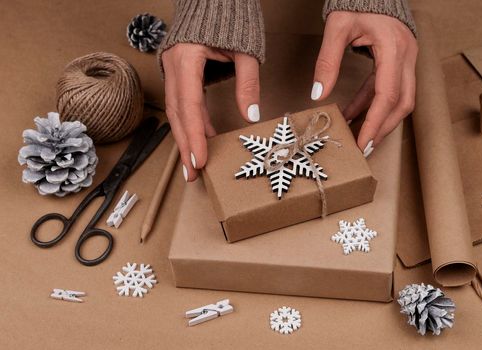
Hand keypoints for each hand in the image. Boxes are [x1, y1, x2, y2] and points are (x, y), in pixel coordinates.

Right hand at [162, 43, 260, 181]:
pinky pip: (184, 101)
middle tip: (194, 173)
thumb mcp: (245, 51)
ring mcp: (172, 67)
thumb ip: (248, 83)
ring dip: (187, 137)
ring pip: (177, 110)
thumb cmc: (230, 16)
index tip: (200, 160)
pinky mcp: (179, 71)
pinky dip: (193, 121)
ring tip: (197, 162)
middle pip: (178, 113)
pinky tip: (204, 137)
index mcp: (186, 58)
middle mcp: (173, 64)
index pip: (190, 105)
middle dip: (186, 145)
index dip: (194, 136)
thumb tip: (250, 115)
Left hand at [311, 11, 417, 155]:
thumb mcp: (337, 27)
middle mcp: (407, 56)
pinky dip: (372, 103)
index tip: (362, 142)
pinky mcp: (400, 61)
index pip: (388, 95)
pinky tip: (353, 113)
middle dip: (382, 128)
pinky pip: (389, 89)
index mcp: (394, 48)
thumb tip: (318, 94)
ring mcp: (407, 59)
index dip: (375, 122)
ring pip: (401, 100)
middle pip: (402, 104)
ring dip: (379, 119)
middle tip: (363, 147)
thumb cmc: (358, 1)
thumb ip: (327, 61)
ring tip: (356, 134)